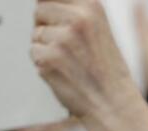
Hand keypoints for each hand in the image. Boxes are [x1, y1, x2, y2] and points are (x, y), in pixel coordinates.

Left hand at [31, 0, 147, 130]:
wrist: (114, 104)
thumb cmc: (106, 69)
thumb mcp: (98, 28)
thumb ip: (76, 12)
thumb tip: (43, 4)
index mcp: (92, 6)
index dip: (52, 9)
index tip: (56, 21)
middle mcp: (78, 18)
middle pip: (40, 9)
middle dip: (47, 26)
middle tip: (68, 48)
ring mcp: (63, 39)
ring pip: (36, 33)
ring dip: (46, 47)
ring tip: (69, 62)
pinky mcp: (50, 58)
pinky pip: (33, 52)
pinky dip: (44, 64)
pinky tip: (63, 73)